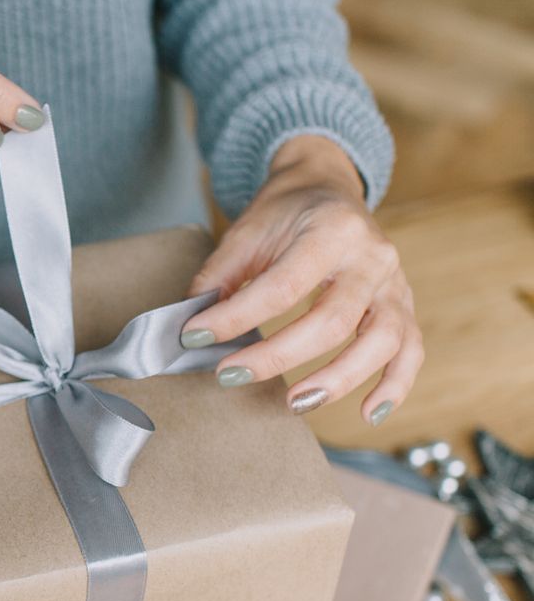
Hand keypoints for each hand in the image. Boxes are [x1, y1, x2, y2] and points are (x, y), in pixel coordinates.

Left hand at [180, 135, 422, 425]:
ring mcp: (395, 282)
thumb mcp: (245, 231)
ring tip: (295, 404)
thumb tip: (190, 326)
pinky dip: (396, 385)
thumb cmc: (283, 213)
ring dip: (339, 380)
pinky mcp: (404, 304)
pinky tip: (370, 413)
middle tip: (230, 375)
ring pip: (382, 340)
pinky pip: (410, 350)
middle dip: (277, 356)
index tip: (195, 336)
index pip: (282, 286)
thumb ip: (218, 277)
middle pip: (333, 320)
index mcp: (331, 231)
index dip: (236, 317)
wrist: (325, 186)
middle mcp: (372, 256)